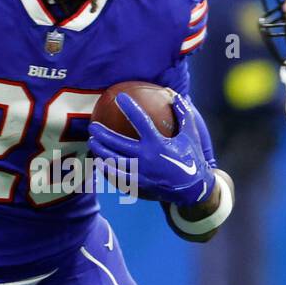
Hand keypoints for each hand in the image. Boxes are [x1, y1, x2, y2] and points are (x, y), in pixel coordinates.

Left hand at [88, 92, 215, 206]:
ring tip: (92, 143)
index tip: (120, 97)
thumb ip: (183, 114)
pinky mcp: (138, 184)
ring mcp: (141, 173)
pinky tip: (99, 163)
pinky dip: (107, 170)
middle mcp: (146, 158)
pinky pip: (118, 177)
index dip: (130, 107)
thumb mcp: (190, 135)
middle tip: (92, 127)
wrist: (193, 189)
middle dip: (103, 134)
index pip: (141, 121)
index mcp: (158, 144)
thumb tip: (175, 95)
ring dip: (101, 151)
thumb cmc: (191, 157)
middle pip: (118, 143)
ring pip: (114, 161)